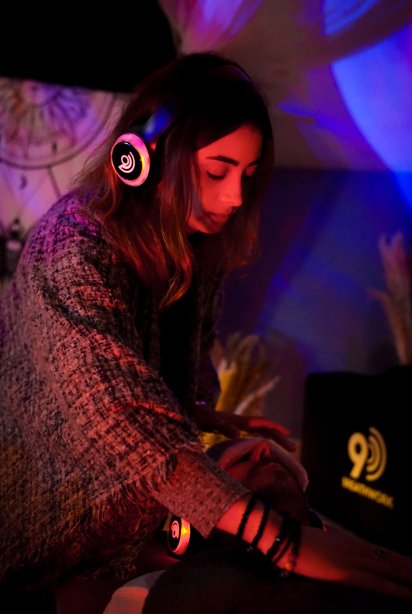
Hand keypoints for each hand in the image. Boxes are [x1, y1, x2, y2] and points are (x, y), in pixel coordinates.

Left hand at [192, 403, 295, 451]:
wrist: (190, 412)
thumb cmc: (198, 415)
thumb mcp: (209, 421)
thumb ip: (222, 426)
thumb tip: (238, 433)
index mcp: (238, 420)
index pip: (262, 423)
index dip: (275, 428)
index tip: (288, 434)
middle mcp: (240, 421)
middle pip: (265, 428)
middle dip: (280, 437)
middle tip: (294, 448)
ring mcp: (237, 425)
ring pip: (260, 432)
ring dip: (273, 440)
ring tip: (286, 451)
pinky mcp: (232, 429)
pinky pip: (252, 436)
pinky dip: (262, 441)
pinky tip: (265, 449)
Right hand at [291, 524, 411, 600]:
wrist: (283, 538)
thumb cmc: (296, 540)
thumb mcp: (317, 541)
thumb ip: (328, 540)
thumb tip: (328, 536)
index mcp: (350, 543)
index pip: (383, 552)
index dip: (401, 560)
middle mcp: (356, 549)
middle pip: (392, 559)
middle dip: (410, 567)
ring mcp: (353, 559)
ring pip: (391, 569)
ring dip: (410, 575)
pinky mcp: (347, 572)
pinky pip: (378, 582)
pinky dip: (397, 588)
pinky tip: (409, 594)